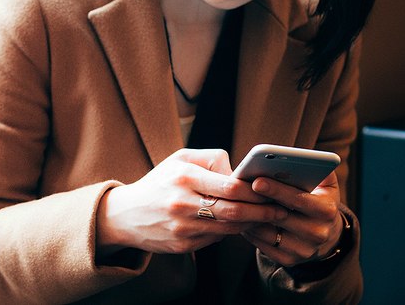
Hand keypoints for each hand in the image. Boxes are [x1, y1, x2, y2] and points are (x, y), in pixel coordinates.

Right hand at [97, 149, 289, 254]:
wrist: (125, 215)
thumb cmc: (159, 183)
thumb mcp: (179, 159)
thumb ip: (212, 159)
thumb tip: (241, 171)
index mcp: (183, 177)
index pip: (229, 186)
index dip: (254, 189)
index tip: (271, 188)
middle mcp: (182, 204)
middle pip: (234, 210)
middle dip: (262, 210)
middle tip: (279, 209)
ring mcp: (182, 228)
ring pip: (229, 227)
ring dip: (252, 223)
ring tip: (268, 217)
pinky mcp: (183, 246)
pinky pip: (217, 238)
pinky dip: (233, 231)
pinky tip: (243, 225)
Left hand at [240, 172, 344, 266]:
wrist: (325, 235)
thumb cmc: (318, 201)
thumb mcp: (326, 186)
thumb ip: (320, 169)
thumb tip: (304, 155)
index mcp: (327, 211)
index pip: (299, 199)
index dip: (277, 190)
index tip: (257, 180)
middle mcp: (318, 233)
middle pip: (281, 217)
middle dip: (258, 204)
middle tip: (238, 191)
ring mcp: (303, 250)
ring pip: (268, 233)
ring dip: (250, 218)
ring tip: (235, 203)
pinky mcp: (289, 261)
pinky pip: (263, 246)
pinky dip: (250, 233)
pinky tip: (241, 219)